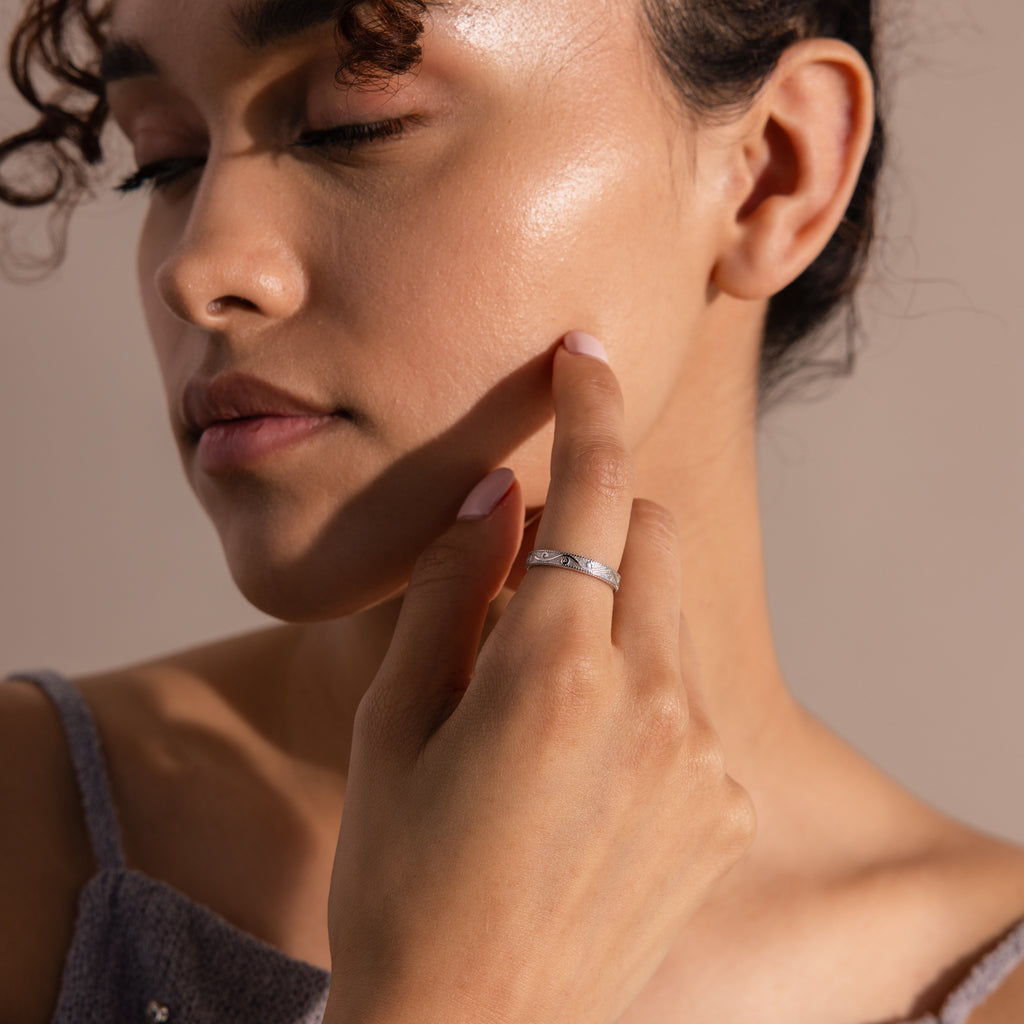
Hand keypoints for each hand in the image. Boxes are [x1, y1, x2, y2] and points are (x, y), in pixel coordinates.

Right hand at [324, 333, 754, 1023]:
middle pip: (649, 533)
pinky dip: (644, 686)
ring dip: (617, 609)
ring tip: (543, 693)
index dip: (588, 410)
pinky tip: (584, 764)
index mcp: (553, 672)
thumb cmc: (402, 881)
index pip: (592, 492)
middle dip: (596, 523)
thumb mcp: (390, 727)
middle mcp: (650, 701)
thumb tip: (489, 500)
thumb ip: (448, 595)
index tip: (585, 359)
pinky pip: (692, 694)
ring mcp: (700, 757)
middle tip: (522, 583)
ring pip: (673, 612)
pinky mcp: (723, 804)